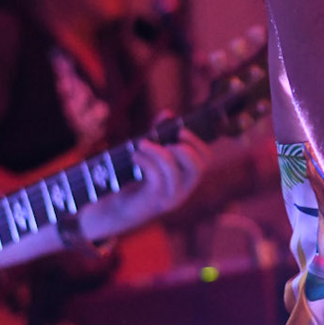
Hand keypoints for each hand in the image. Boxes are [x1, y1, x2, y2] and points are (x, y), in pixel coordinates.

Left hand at [82, 131, 209, 239]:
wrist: (117, 210)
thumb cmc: (136, 180)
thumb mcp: (151, 156)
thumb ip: (160, 135)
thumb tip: (168, 114)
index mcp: (186, 179)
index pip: (206, 160)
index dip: (197, 143)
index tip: (181, 131)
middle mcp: (184, 190)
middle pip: (197, 167)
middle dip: (183, 149)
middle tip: (166, 141)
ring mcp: (170, 198)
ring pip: (173, 170)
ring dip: (157, 151)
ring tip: (142, 144)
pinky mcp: (153, 201)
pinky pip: (155, 176)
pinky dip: (145, 161)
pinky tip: (135, 156)